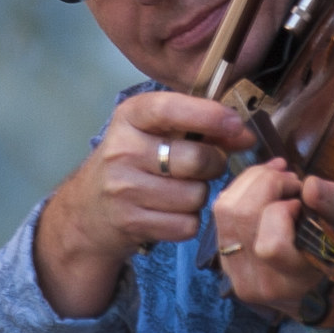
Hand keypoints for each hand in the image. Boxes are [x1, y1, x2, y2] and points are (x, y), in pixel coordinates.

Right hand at [34, 91, 254, 316]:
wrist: (87, 209)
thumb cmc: (133, 161)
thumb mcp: (155, 131)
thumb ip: (200, 126)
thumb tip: (246, 136)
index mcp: (129, 117)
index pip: (171, 108)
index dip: (209, 115)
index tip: (235, 125)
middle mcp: (122, 150)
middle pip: (196, 159)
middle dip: (212, 164)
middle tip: (202, 166)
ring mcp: (123, 189)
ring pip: (196, 195)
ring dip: (199, 195)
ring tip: (180, 190)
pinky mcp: (130, 223)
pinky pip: (187, 224)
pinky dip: (188, 221)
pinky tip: (170, 212)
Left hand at [213, 159, 333, 332]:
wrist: (318, 298)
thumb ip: (333, 207)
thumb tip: (310, 185)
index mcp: (290, 283)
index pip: (270, 246)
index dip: (283, 211)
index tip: (302, 203)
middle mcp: (256, 282)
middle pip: (240, 216)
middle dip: (266, 182)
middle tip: (290, 178)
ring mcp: (235, 273)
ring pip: (223, 210)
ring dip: (251, 181)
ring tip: (277, 176)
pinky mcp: (224, 260)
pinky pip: (220, 214)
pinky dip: (240, 191)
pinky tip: (262, 185)